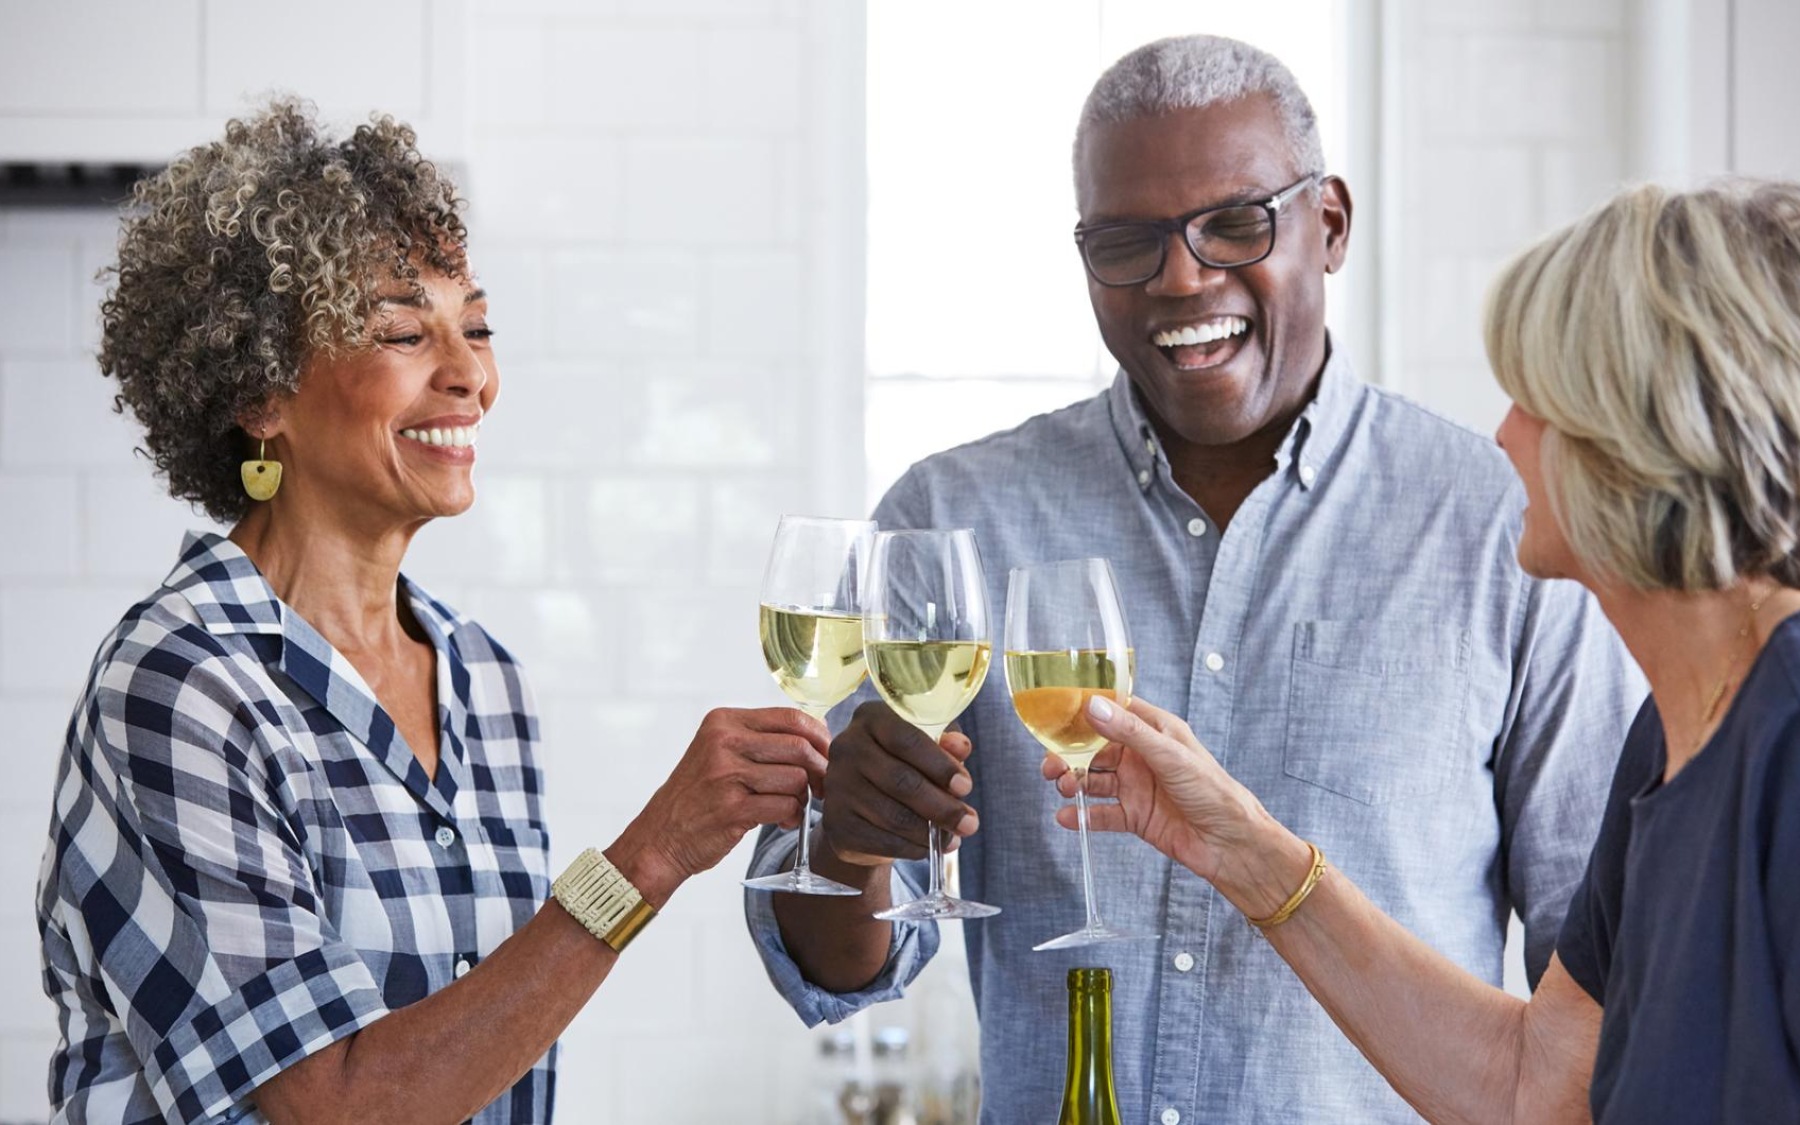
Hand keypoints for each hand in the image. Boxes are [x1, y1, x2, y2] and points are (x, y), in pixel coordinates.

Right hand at [610, 708, 828, 903]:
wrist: (660, 838)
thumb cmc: (698, 797)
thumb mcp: (720, 752)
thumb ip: (761, 740)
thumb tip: (820, 737)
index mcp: (723, 721)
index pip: (791, 717)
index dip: (820, 737)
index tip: (827, 755)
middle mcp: (723, 742)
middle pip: (799, 747)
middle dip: (820, 770)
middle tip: (821, 788)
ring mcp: (726, 775)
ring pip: (796, 778)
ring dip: (802, 798)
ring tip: (789, 807)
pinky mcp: (732, 808)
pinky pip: (786, 806)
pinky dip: (791, 816)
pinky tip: (781, 820)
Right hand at [817, 701, 978, 865]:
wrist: (862, 805)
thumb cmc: (903, 766)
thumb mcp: (927, 747)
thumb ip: (946, 744)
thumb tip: (960, 747)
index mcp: (871, 718)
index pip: (907, 739)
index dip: (940, 765)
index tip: (965, 786)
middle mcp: (847, 747)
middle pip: (901, 781)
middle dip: (942, 806)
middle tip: (970, 823)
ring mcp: (838, 786)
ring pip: (893, 815)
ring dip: (930, 832)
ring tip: (953, 837)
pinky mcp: (836, 822)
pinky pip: (882, 840)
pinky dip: (912, 848)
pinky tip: (928, 847)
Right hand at [1040, 696, 1271, 883]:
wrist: (1231, 843)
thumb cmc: (1213, 791)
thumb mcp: (1169, 754)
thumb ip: (1129, 732)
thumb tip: (1093, 707)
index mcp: (1154, 731)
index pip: (1113, 712)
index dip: (1084, 713)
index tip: (1056, 716)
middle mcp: (1142, 757)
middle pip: (1095, 749)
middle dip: (1069, 755)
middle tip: (1051, 765)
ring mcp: (1137, 787)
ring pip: (1094, 780)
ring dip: (1074, 783)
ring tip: (1063, 788)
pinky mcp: (1135, 817)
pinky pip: (1102, 813)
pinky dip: (1083, 815)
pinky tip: (1067, 817)